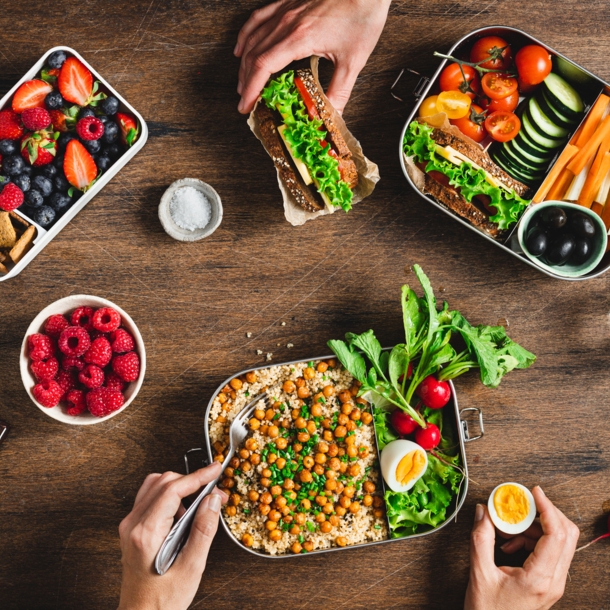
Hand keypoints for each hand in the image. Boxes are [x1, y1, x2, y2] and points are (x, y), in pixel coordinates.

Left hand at [117, 463, 226, 609]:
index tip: (214, 470)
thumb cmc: (162, 602)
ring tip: (200, 503)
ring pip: (155, 486)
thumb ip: (203, 530)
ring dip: (180, 487)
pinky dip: (170, 496)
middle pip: (163, 482)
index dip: (197, 476)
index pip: (172, 490)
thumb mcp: (191, 568)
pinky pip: (151, 498)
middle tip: (215, 494)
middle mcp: (133, 525)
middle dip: (192, 482)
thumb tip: (212, 501)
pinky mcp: (132, 529)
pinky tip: (184, 513)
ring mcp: (130, 526)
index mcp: (146, 533)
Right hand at [235, 0, 391, 113]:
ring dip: (244, 63)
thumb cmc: (362, 15)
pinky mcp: (288, 4)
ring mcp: (285, 10)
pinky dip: (246, 35)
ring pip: (252, 38)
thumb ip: (340, 91)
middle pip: (253, 55)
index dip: (251, 88)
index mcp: (300, 37)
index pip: (263, 66)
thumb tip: (332, 114)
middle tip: (245, 102)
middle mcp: (287, 22)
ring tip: (243, 83)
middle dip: (245, 81)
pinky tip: (242, 48)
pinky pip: (258, 19)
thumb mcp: (354, 60)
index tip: (246, 105)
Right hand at [465, 486, 579, 609]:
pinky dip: (532, 539)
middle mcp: (553, 581)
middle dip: (545, 513)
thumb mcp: (479, 573)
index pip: (556, 534)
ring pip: (559, 542)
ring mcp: (553, 583)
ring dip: (536, 527)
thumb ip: (481, 538)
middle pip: (566, 535)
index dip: (547, 508)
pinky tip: (510, 542)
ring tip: (509, 528)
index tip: (534, 492)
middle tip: (522, 504)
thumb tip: (483, 511)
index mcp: (540, 578)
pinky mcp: (548, 583)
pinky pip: (549, 551)